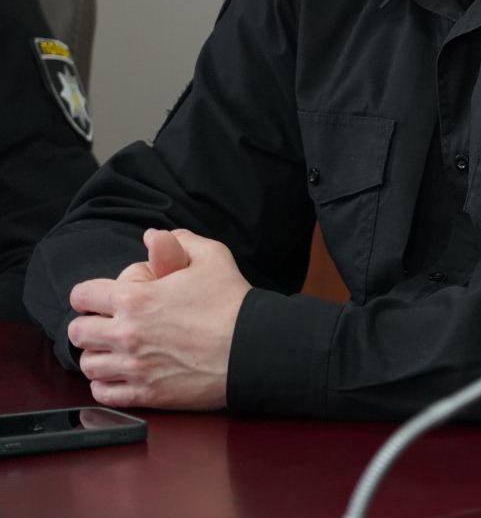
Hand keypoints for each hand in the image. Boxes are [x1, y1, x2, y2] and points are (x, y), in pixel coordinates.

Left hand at [66, 229, 249, 409]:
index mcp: (135, 298)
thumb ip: (179, 240)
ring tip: (116, 351)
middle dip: (90, 325)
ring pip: (88, 365)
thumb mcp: (213, 257)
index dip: (90, 295)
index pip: (82, 296)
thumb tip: (153, 236)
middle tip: (108, 325)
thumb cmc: (233, 303)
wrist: (253, 349)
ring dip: (98, 356)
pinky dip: (107, 385)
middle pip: (78, 332)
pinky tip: (123, 374)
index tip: (102, 299)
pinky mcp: (146, 393)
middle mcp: (126, 334)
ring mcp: (134, 367)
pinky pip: (104, 393)